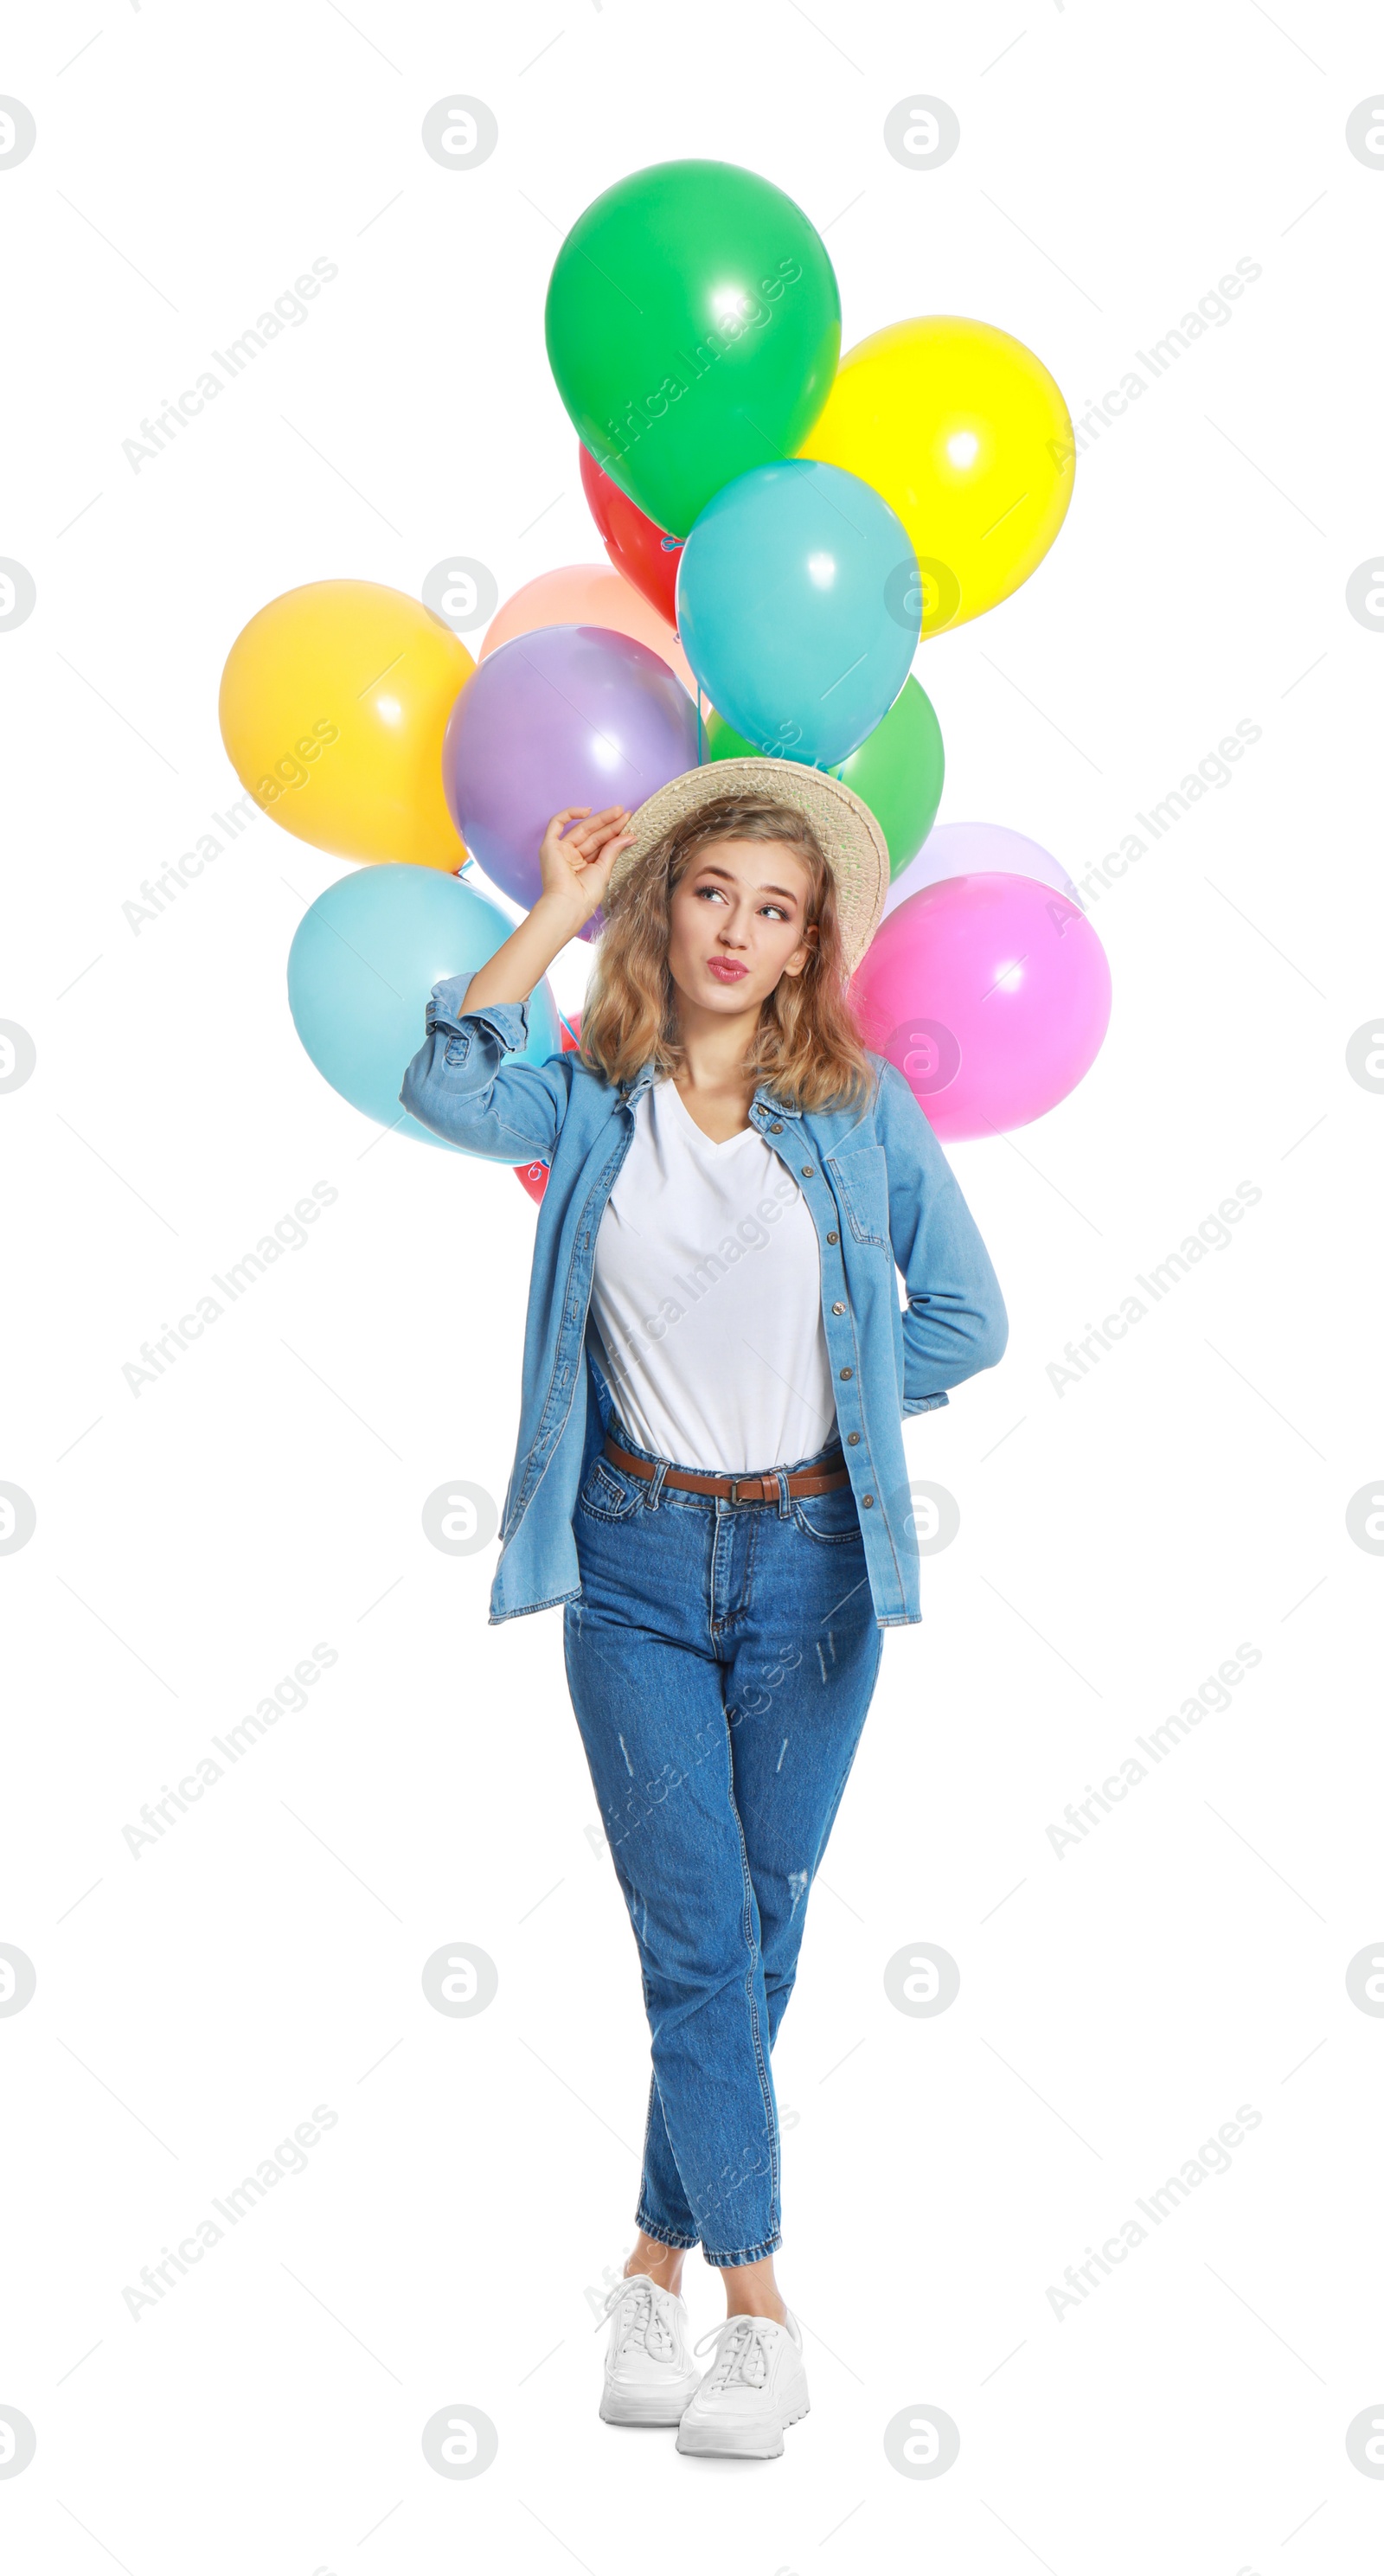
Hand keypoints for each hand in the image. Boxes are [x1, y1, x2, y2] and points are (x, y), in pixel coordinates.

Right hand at [536, 806, 635, 924]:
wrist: (569, 903)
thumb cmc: (585, 895)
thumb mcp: (604, 870)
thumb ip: (613, 850)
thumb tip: (629, 836)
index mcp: (584, 866)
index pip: (600, 844)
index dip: (614, 833)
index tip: (630, 826)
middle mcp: (571, 857)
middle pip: (593, 835)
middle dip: (610, 823)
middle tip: (627, 814)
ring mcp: (560, 851)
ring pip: (581, 828)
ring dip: (600, 819)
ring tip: (619, 811)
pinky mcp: (549, 846)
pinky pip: (556, 823)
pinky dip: (570, 814)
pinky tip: (588, 811)